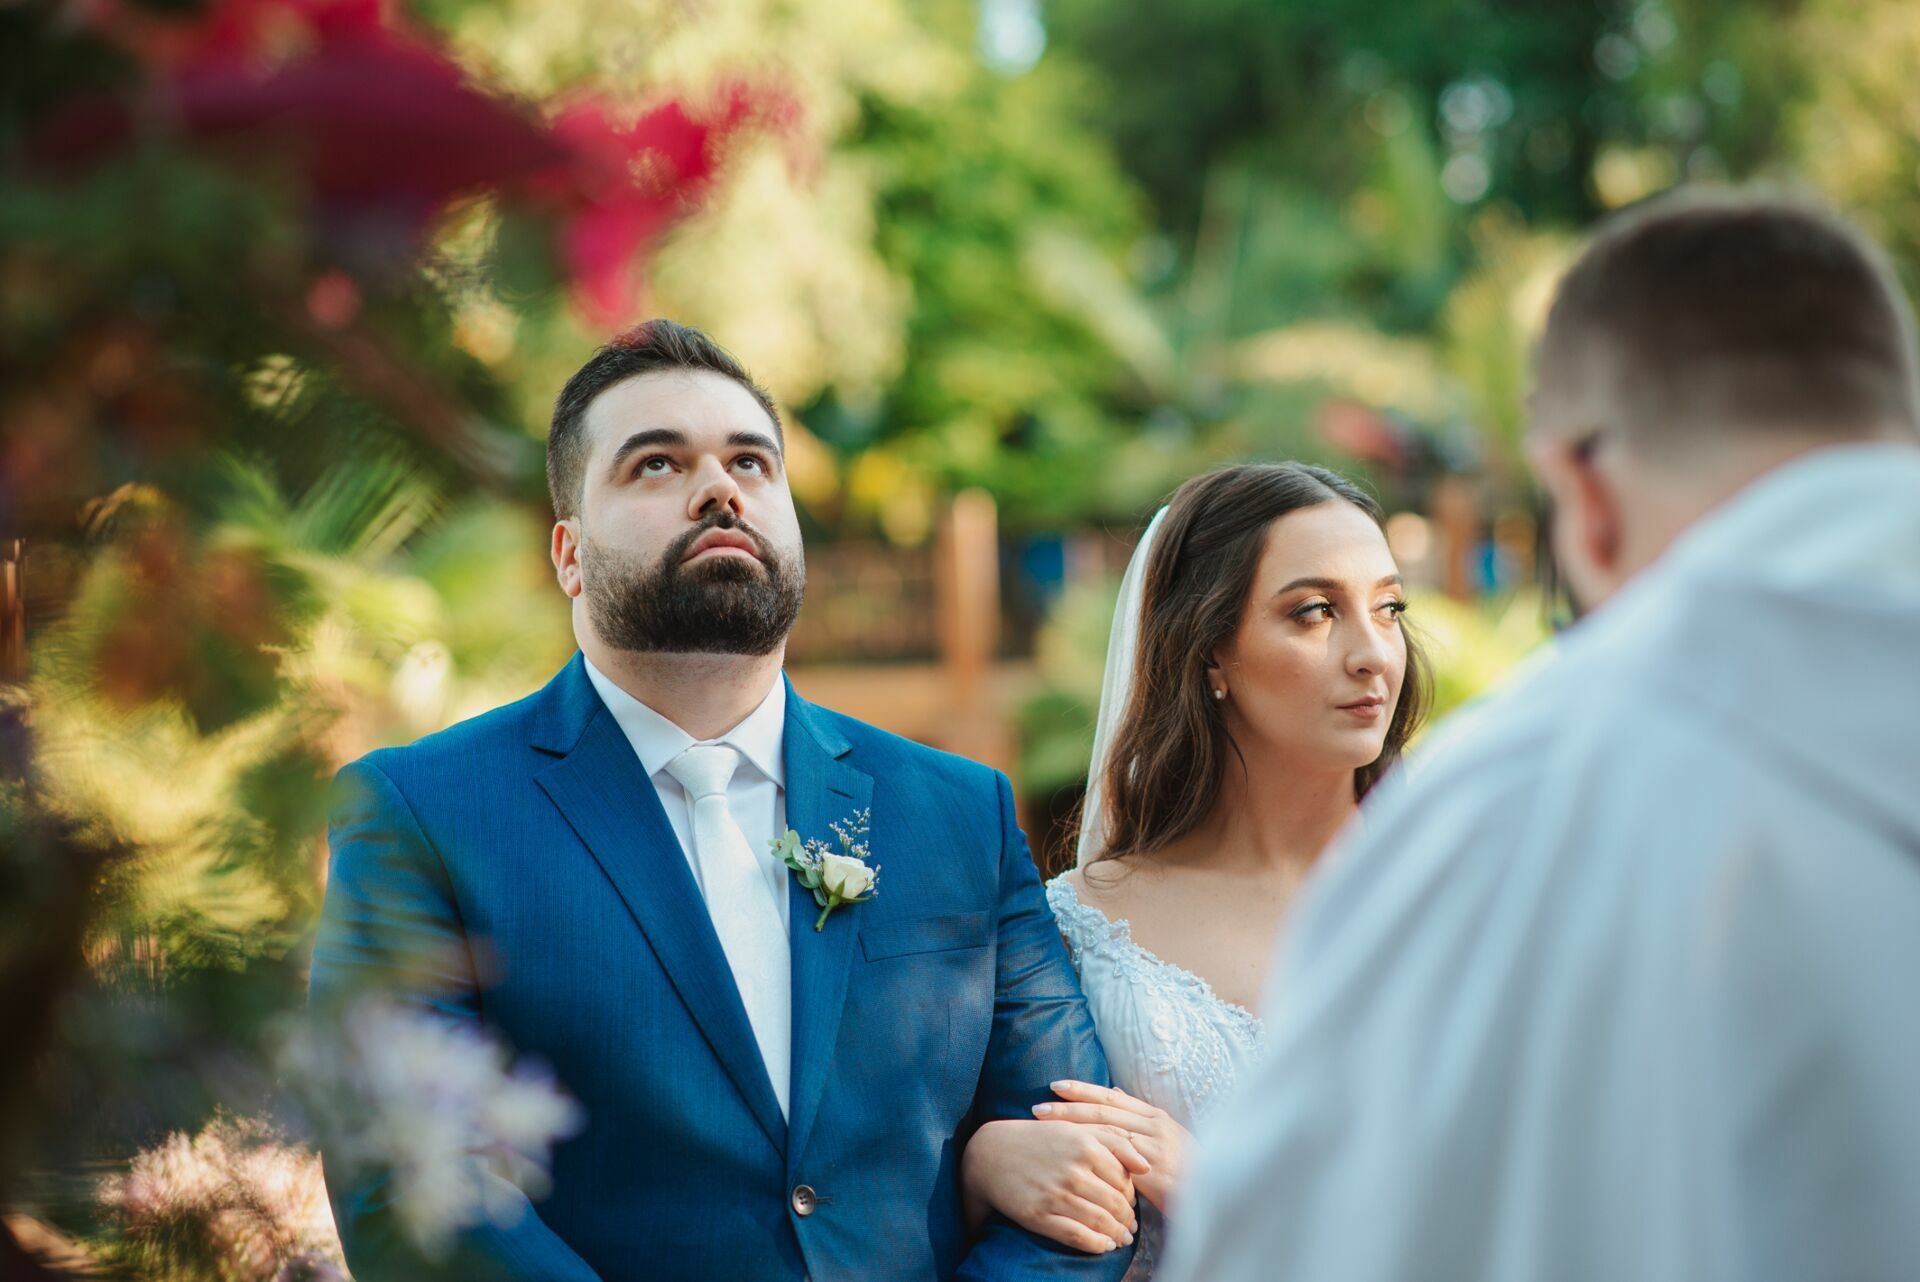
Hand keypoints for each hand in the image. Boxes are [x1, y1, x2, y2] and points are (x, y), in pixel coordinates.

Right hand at [960, 1117, 1147, 1254]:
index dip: (1131, 1196)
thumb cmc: (1038, 1139)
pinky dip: (1096, 1244)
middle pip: (1115, 1203)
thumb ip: (1113, 1141)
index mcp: (1085, 1145)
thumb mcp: (1074, 1128)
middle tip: (1130, 1227)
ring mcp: (1056, 1194)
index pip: (1124, 1180)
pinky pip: (1078, 1236)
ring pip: (1101, 1222)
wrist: (990, 1153)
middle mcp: (1073, 1170)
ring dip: (1116, 1234)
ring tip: (1120, 1239)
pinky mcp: (1039, 1215)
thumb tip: (1146, 1166)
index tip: (1131, 1204)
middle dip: (1127, 1219)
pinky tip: (1102, 1245)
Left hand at [1034, 1080, 1190, 1212]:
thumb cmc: (1188, 1168)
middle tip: (1038, 1107)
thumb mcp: (1167, 1135)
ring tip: (1045, 1126)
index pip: (1112, 1097)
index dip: (1082, 1090)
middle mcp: (1153, 1126)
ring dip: (1073, 1128)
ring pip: (1105, 1131)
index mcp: (1155, 1116)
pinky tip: (1071, 1157)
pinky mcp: (1152, 1170)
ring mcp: (1153, 1147)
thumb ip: (1139, 1116)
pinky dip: (1092, 1155)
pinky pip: (1116, 1160)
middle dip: (1068, 1107)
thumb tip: (1115, 1090)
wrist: (1217, 1194)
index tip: (1055, 1085)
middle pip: (1103, 1111)